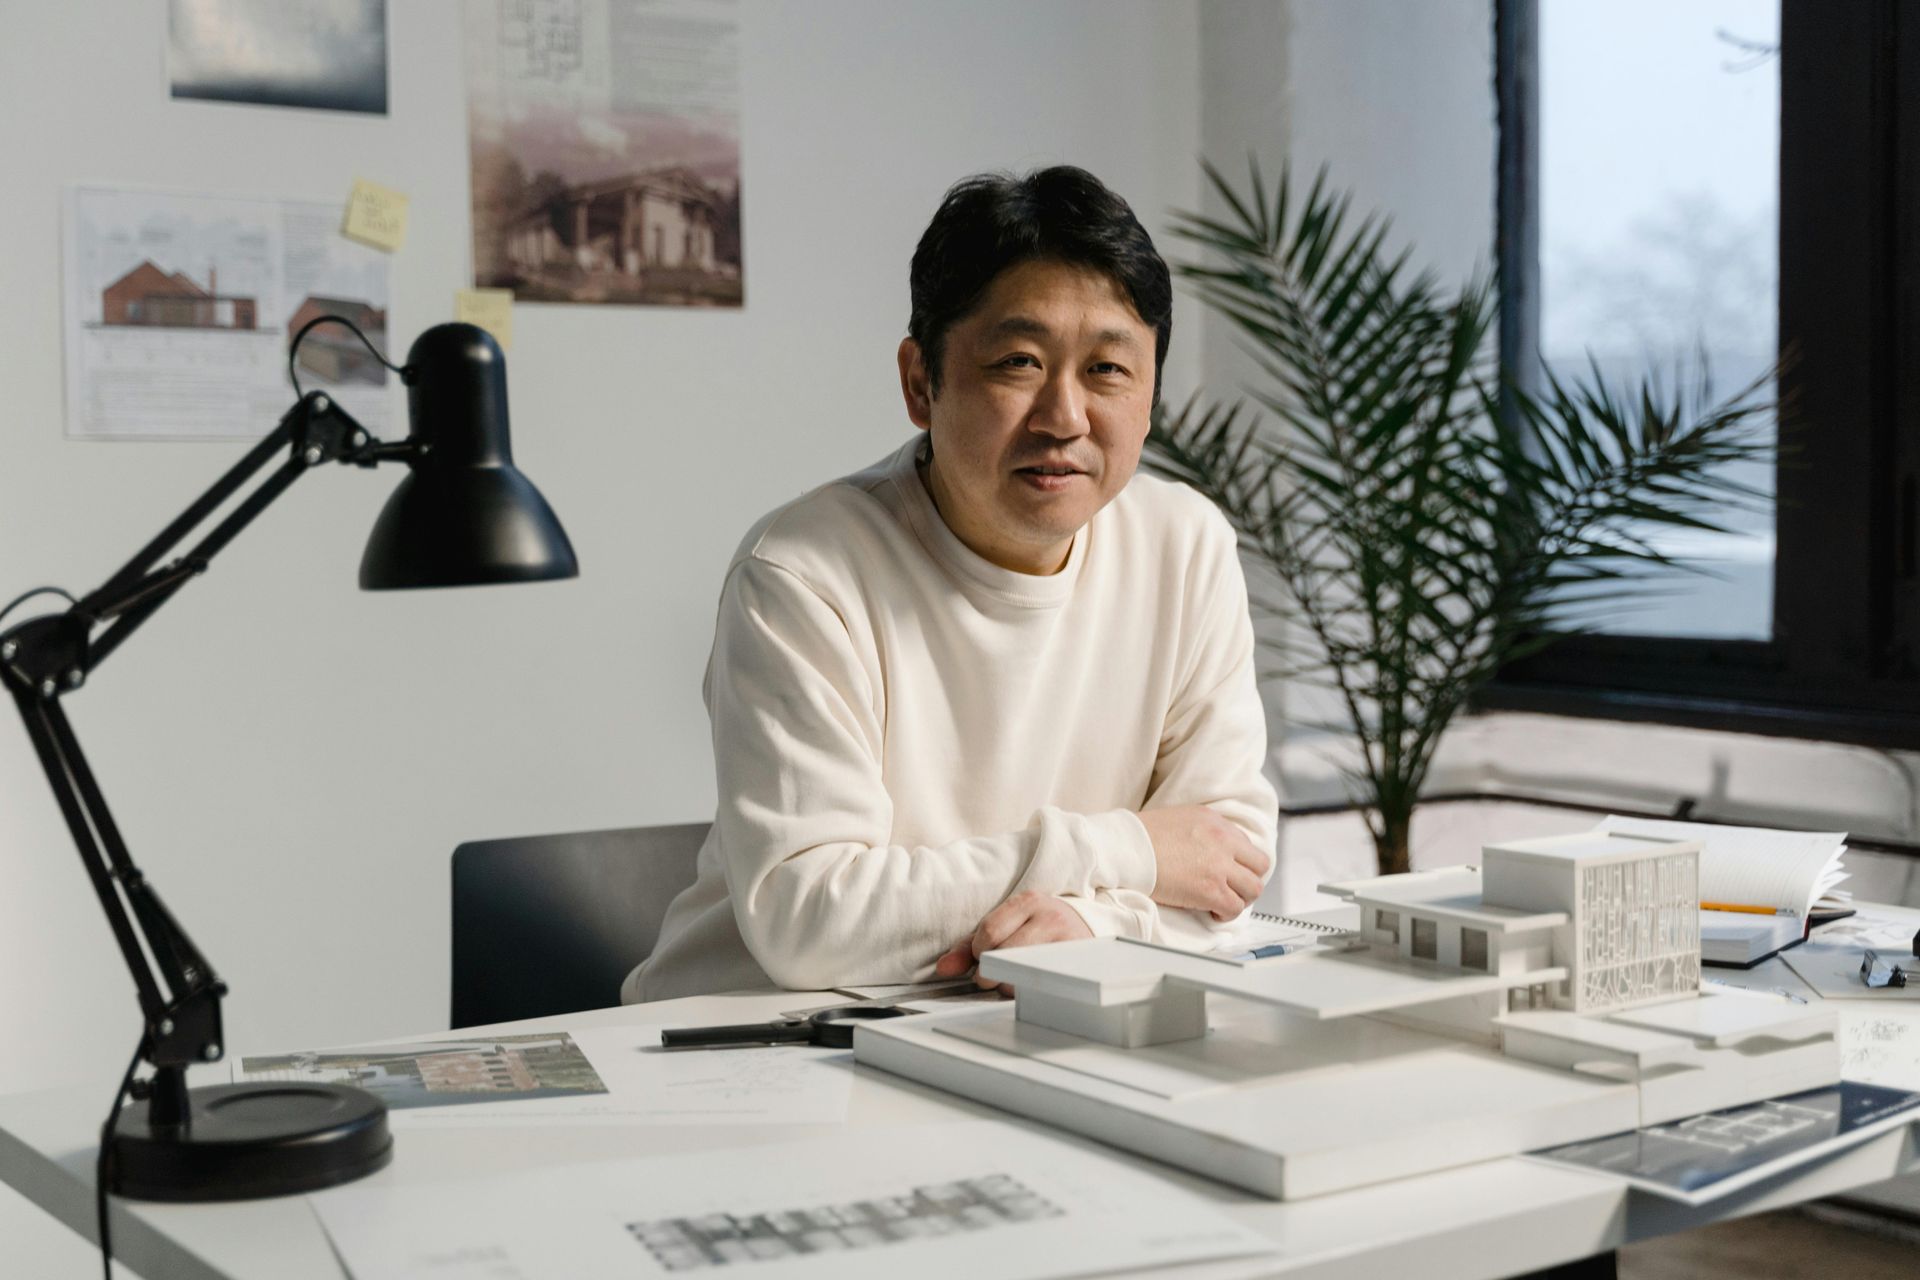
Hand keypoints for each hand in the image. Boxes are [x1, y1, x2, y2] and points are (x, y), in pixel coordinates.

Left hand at [933, 892, 1092, 992]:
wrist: (1084, 929)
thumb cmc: (1037, 930)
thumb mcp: (1004, 928)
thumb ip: (968, 947)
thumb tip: (943, 968)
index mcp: (1027, 901)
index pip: (989, 932)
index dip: (979, 953)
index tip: (983, 958)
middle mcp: (1050, 916)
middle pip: (1005, 954)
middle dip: (991, 973)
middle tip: (994, 976)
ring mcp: (1068, 940)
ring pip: (1024, 973)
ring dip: (1010, 985)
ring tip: (1015, 979)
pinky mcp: (1078, 964)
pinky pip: (1045, 986)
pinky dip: (1030, 992)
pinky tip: (1032, 985)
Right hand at [1136, 805, 1268, 920]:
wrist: (1124, 848)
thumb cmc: (1138, 837)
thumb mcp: (1177, 819)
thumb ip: (1198, 831)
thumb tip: (1203, 849)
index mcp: (1214, 821)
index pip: (1245, 844)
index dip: (1239, 862)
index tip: (1229, 872)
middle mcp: (1223, 840)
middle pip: (1259, 865)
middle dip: (1247, 879)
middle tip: (1232, 888)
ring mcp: (1219, 865)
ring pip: (1253, 888)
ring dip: (1240, 898)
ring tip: (1223, 902)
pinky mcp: (1210, 890)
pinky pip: (1234, 908)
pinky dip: (1225, 914)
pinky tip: (1210, 912)